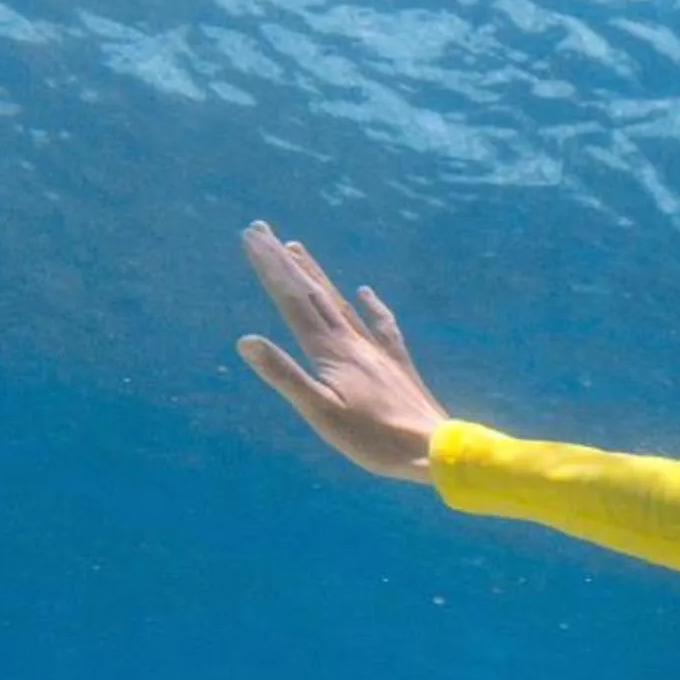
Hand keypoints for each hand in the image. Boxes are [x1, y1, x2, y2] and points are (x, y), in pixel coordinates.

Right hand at [235, 221, 446, 483]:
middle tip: (261, 229)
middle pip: (313, 293)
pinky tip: (366, 292)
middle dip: (284, 262)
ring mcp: (377, 352)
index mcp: (331, 352)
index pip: (293, 300)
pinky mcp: (398, 366)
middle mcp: (354, 343)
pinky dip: (372, 307)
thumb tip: (246, 340)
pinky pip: (383, 327)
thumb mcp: (320, 412)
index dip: (270, 268)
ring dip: (317, 276)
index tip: (251, 236)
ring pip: (341, 304)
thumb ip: (284, 375)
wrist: (434, 450)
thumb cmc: (374, 440)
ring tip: (297, 248)